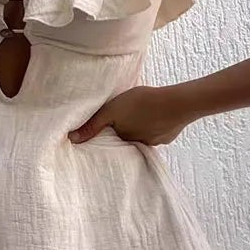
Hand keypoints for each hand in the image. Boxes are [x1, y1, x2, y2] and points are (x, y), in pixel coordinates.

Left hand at [67, 84, 201, 145]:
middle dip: (124, 132)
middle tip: (125, 119)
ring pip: (142, 135)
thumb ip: (92, 125)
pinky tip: (156, 116)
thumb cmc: (142, 103)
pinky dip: (155, 126)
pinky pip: (157, 132)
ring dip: (140, 128)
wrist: (177, 103)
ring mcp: (155, 142)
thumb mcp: (111, 110)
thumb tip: (72, 140)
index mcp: (123, 140)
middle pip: (126, 139)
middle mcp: (138, 146)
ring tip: (140, 116)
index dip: (107, 136)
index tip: (105, 130)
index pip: (111, 142)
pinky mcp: (168, 136)